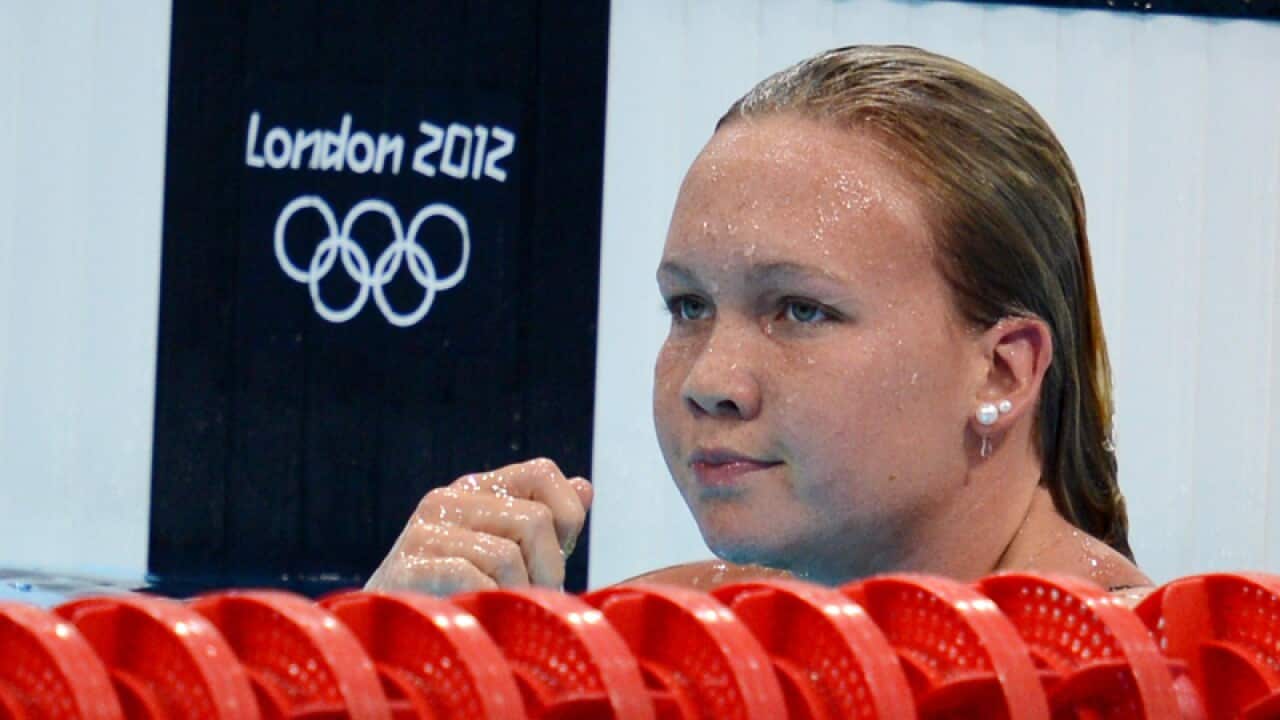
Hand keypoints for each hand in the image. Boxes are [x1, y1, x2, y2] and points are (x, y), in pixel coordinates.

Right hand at [365, 458, 593, 594]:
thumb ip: (546, 523)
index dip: (567, 517)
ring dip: (516, 595)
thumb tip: (584, 487)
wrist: (385, 631)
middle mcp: (448, 498)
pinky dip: (485, 604)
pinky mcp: (406, 565)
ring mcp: (424, 529)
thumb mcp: (508, 554)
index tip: (556, 557)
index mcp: (477, 489)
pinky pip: (473, 578)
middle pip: (536, 521)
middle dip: (547, 570)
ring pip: (508, 556)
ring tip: (500, 610)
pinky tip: (473, 613)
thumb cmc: (459, 595)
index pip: (543, 472)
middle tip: (531, 598)